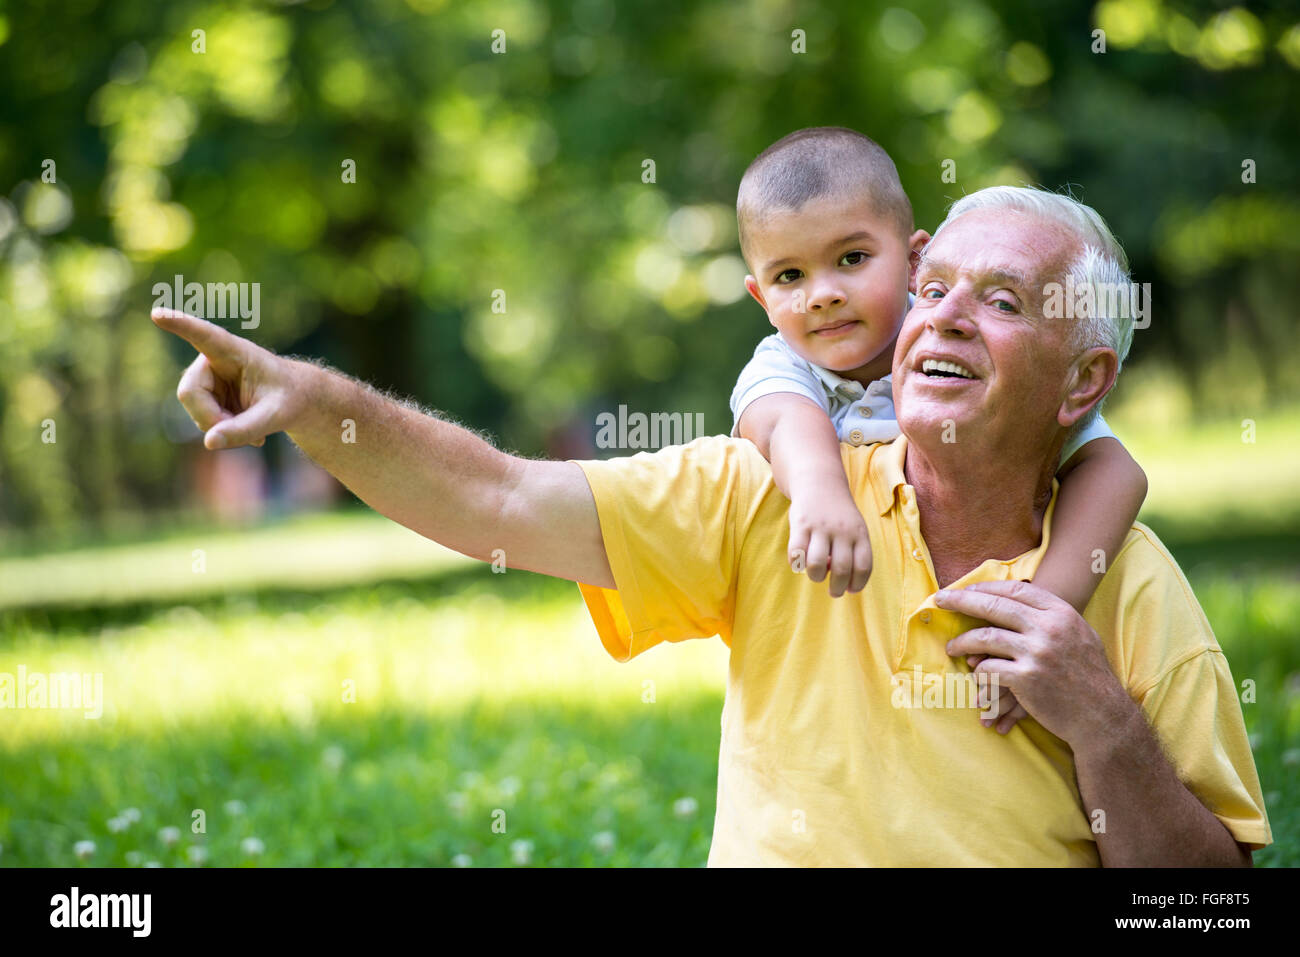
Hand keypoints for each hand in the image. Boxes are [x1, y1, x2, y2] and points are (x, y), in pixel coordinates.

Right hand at [151, 308, 299, 449]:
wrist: (294, 399)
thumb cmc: (290, 398)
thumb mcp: (276, 417)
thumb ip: (244, 429)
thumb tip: (208, 442)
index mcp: (234, 351)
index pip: (204, 336)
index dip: (180, 325)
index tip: (158, 313)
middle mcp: (212, 359)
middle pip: (190, 392)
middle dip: (212, 419)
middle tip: (250, 437)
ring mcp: (206, 377)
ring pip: (194, 409)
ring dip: (221, 427)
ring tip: (254, 430)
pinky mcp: (205, 393)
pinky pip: (202, 419)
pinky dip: (222, 430)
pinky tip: (245, 430)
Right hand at [786, 489, 872, 597]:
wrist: (820, 482)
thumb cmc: (839, 514)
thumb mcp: (855, 528)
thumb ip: (853, 552)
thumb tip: (841, 580)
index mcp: (859, 533)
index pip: (863, 567)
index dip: (857, 584)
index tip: (851, 590)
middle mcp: (841, 530)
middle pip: (841, 570)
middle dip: (837, 588)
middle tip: (834, 592)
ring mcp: (820, 527)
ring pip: (817, 565)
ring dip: (816, 577)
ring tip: (817, 575)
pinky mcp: (800, 524)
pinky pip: (797, 553)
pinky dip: (797, 565)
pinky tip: (800, 564)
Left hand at [937, 579, 1129, 745]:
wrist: (1103, 716)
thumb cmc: (1089, 676)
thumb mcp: (1078, 635)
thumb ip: (1051, 617)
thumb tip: (1014, 600)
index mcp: (1062, 613)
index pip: (1015, 590)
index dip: (986, 588)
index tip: (965, 589)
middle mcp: (1049, 628)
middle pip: (995, 607)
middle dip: (961, 601)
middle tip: (939, 600)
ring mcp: (1037, 653)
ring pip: (985, 637)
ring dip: (962, 641)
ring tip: (950, 647)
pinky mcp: (1026, 679)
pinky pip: (988, 669)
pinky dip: (978, 672)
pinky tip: (975, 675)